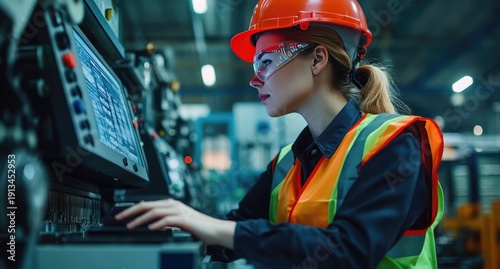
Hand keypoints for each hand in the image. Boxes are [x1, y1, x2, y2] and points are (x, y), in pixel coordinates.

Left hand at [114, 199, 235, 248]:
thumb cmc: (199, 228)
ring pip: (155, 211)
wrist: (215, 230)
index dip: (132, 209)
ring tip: (131, 225)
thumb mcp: (178, 223)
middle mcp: (174, 205)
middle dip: (131, 211)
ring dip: (141, 219)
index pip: (147, 204)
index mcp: (171, 205)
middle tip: (119, 218)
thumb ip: (166, 222)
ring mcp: (180, 211)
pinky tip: (150, 228)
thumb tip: (150, 225)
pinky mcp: (185, 219)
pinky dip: (158, 223)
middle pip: (148, 205)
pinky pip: (168, 220)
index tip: (121, 215)